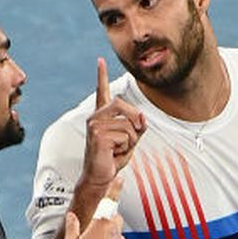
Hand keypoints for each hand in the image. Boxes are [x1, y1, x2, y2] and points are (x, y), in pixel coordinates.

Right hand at [63, 179, 129, 238]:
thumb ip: (72, 226)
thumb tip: (71, 215)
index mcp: (100, 224)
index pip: (109, 202)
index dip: (114, 189)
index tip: (119, 179)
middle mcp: (114, 231)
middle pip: (115, 218)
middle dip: (108, 221)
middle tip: (96, 234)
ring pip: (118, 235)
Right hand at [80, 58, 145, 193]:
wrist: (99, 178)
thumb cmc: (112, 159)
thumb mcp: (130, 140)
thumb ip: (137, 126)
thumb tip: (142, 118)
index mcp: (101, 116)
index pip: (101, 92)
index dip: (101, 75)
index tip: (100, 60)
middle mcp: (95, 118)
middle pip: (123, 105)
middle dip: (135, 121)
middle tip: (131, 138)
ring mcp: (95, 125)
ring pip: (128, 124)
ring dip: (131, 141)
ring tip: (117, 150)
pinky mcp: (98, 135)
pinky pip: (126, 136)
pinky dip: (126, 148)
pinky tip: (113, 154)